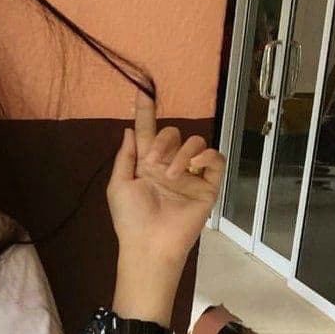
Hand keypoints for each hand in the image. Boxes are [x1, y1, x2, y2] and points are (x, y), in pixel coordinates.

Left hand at [106, 89, 225, 264]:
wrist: (150, 244)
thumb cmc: (130, 218)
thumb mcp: (119, 184)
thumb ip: (126, 155)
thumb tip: (129, 128)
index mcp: (146, 164)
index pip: (147, 131)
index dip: (145, 111)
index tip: (142, 89)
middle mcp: (169, 165)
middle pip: (173, 133)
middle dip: (163, 141)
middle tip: (152, 162)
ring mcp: (190, 175)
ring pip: (194, 143)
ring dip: (180, 153)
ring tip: (169, 175)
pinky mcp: (208, 185)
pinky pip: (215, 160)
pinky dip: (206, 156)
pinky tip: (193, 166)